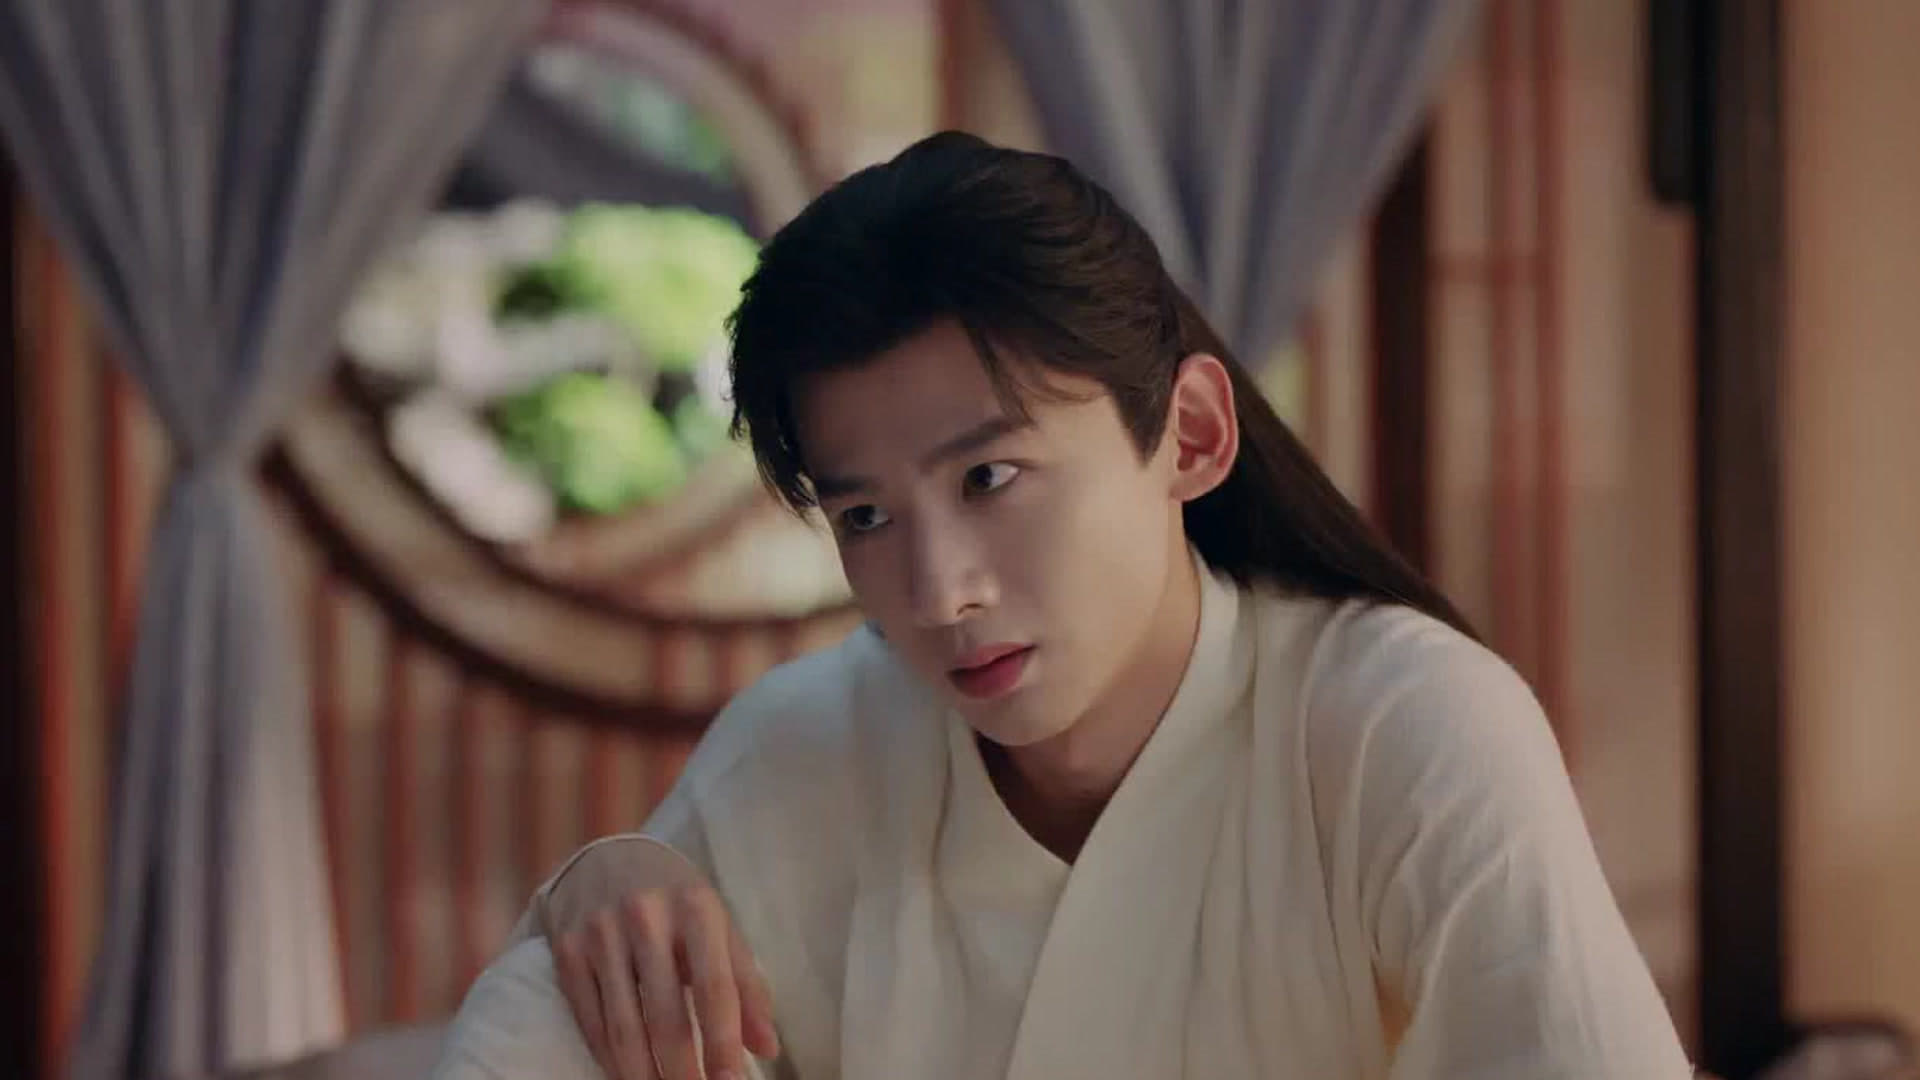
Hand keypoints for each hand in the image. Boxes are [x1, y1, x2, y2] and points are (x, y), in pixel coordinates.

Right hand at [537, 839, 779, 1079]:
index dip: (724, 1043)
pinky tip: (627, 1076)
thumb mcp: (721, 928)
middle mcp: (646, 917)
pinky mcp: (567, 949)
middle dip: (682, 1073)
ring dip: (643, 1075)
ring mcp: (601, 933)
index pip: (716, 989)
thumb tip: (767, 1047)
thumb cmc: (678, 902)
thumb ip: (747, 986)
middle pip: (666, 1017)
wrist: (609, 858)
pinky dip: (609, 1058)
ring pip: (623, 1027)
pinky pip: (590, 1019)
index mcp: (696, 909)